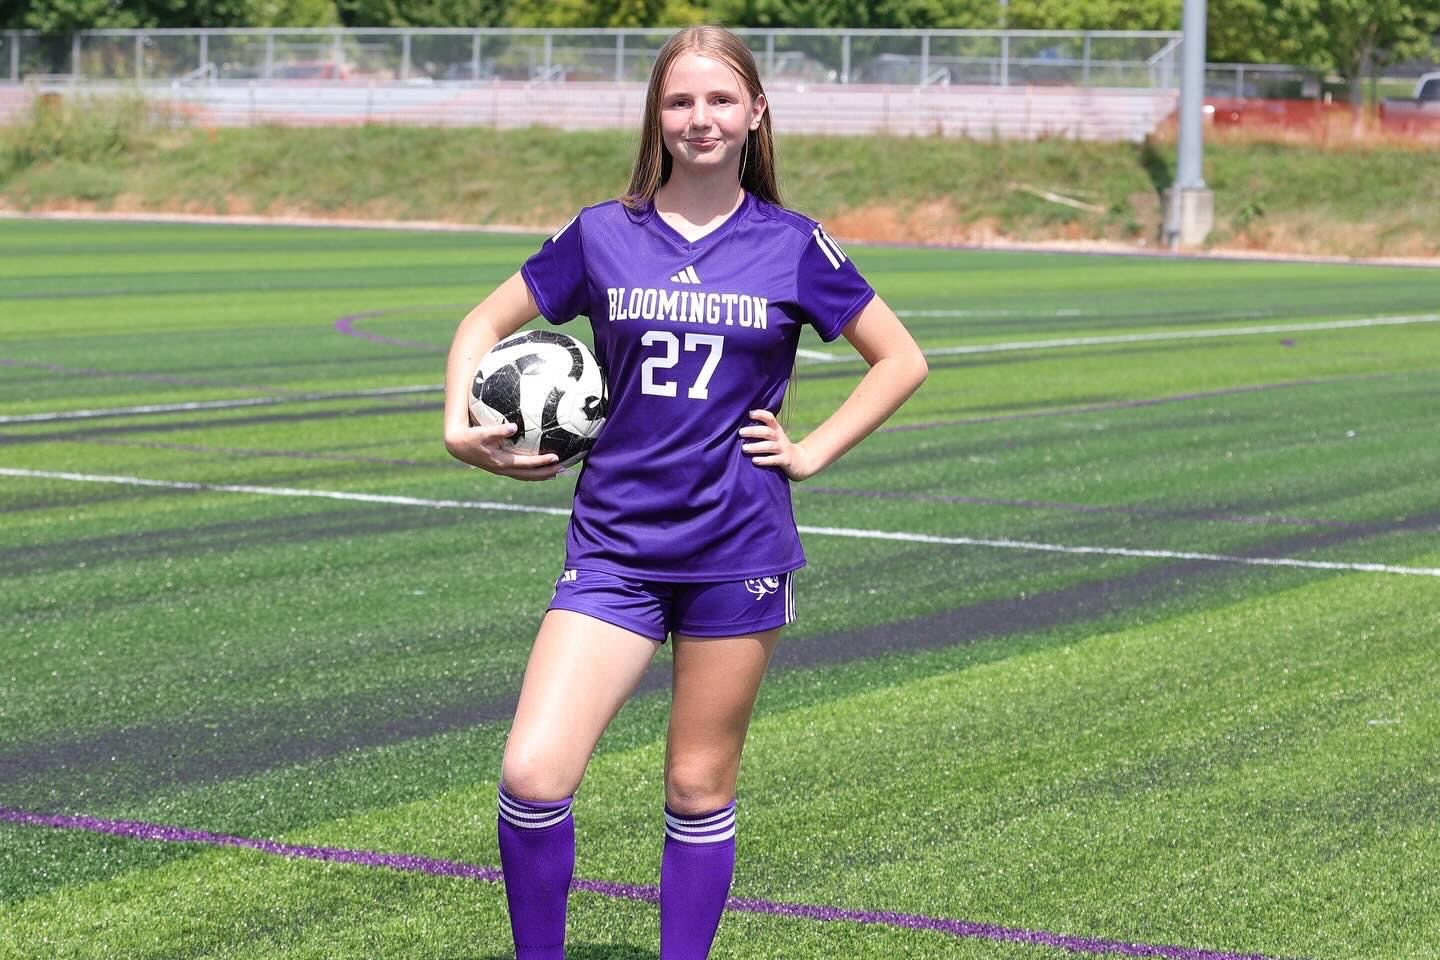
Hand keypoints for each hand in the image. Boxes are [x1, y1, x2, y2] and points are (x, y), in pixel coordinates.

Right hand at [444, 421, 561, 480]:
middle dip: (547, 473)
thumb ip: (498, 430)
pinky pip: (520, 472)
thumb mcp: (483, 432)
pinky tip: (539, 468)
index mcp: (501, 462)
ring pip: (525, 476)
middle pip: (529, 475)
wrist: (457, 445)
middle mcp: (503, 469)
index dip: (542, 462)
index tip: (557, 458)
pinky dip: (532, 472)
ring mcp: (502, 470)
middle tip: (563, 468)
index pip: (527, 464)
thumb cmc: (470, 437)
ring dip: (541, 475)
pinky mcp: (500, 467)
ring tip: (556, 472)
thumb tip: (514, 427)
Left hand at [740, 408, 816, 480]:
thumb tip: (739, 428)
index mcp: (776, 429)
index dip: (760, 414)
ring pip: (770, 446)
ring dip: (756, 447)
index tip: (749, 414)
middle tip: (740, 432)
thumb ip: (762, 431)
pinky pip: (774, 460)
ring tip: (744, 448)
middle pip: (767, 432)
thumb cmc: (779, 447)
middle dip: (753, 431)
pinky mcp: (785, 460)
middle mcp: (780, 437)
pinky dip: (764, 460)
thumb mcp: (774, 437)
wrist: (800, 461)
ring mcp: (783, 449)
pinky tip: (754, 460)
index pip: (770, 418)